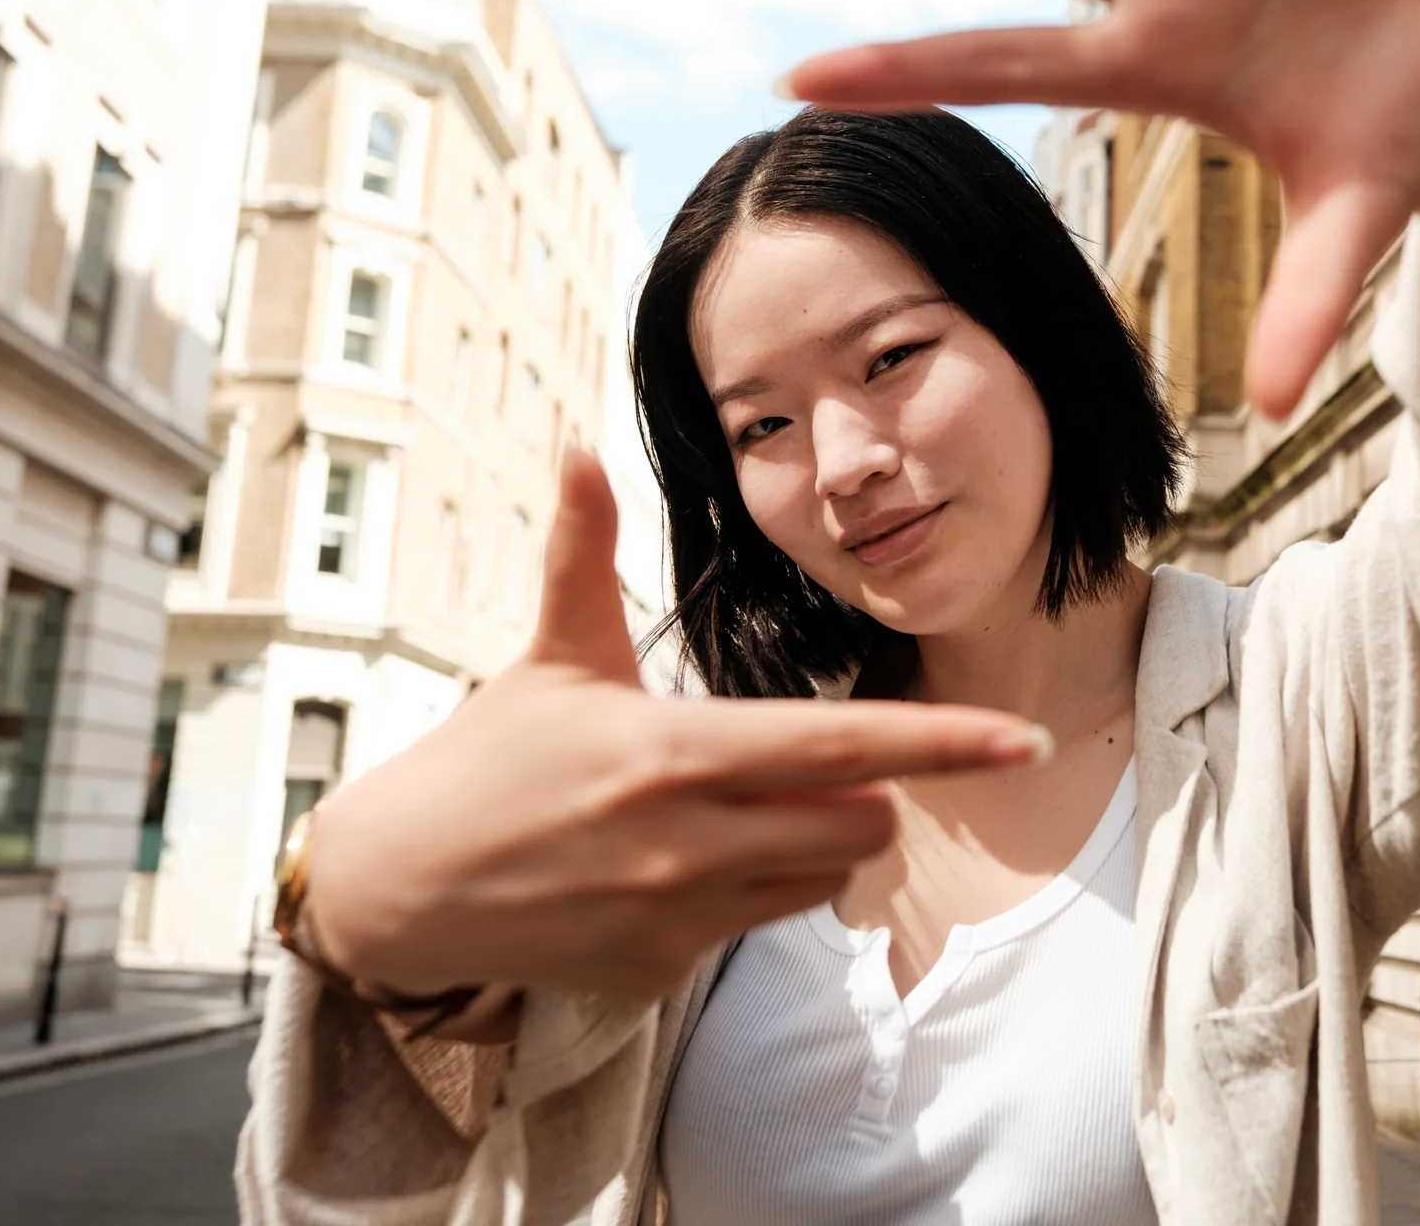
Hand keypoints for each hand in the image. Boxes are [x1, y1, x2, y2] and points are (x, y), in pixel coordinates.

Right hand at [300, 449, 1050, 1000]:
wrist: (395, 887)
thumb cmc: (486, 757)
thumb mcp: (548, 655)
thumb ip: (583, 553)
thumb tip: (579, 444)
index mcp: (676, 750)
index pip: (842, 746)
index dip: (943, 743)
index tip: (1024, 738)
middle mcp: (686, 842)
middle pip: (859, 823)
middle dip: (861, 791)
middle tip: (800, 763)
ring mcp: (673, 919)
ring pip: (819, 883)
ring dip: (810, 846)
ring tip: (732, 811)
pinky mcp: (656, 976)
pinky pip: (754, 932)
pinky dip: (745, 898)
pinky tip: (672, 871)